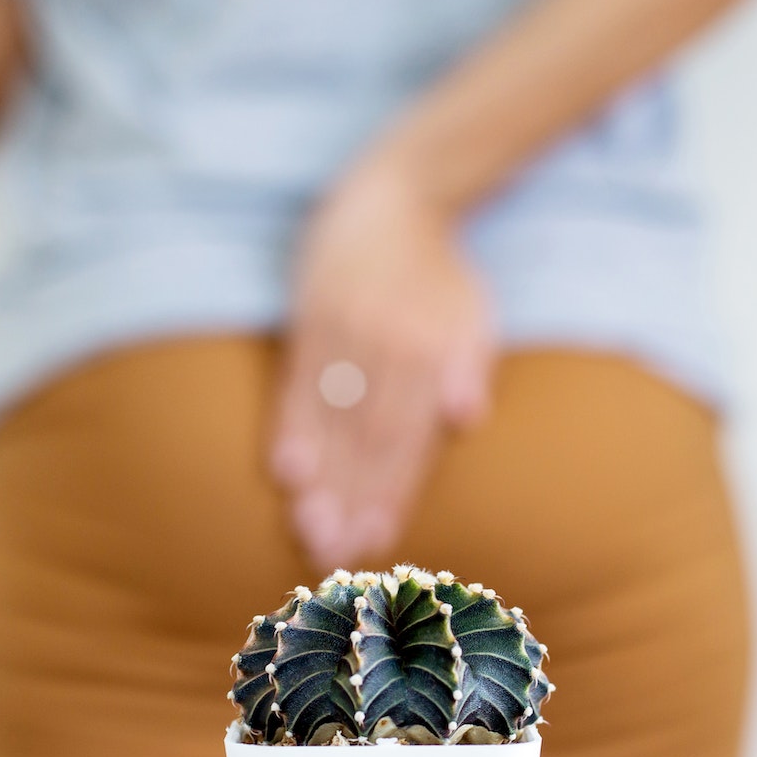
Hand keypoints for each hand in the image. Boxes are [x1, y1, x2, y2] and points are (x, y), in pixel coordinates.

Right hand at [272, 160, 494, 569]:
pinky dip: (290, 427)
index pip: (410, 439)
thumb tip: (468, 419)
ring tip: (308, 532)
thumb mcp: (473, 315)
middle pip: (366, 439)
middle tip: (335, 559)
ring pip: (329, 418)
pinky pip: (296, 381)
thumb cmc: (439, 276)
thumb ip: (470, 367)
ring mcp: (344, 331)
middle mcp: (389, 347)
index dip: (392, 494)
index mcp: (433, 354)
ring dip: (319, 480)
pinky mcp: (309, 317)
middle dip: (350, 502)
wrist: (394, 196)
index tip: (379, 545)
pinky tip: (283, 471)